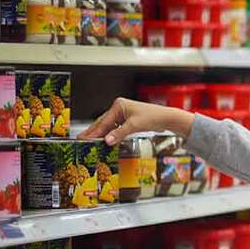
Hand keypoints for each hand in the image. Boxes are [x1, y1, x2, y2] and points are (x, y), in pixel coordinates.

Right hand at [78, 97, 193, 145]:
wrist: (167, 118)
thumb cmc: (153, 117)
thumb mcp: (134, 126)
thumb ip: (119, 133)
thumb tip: (107, 140)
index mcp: (118, 106)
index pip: (103, 121)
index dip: (93, 131)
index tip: (84, 138)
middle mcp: (120, 108)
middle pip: (104, 122)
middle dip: (94, 132)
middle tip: (82, 140)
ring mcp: (124, 114)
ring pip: (109, 126)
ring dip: (102, 134)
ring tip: (91, 142)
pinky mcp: (128, 121)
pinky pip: (116, 128)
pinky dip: (111, 135)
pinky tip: (106, 141)